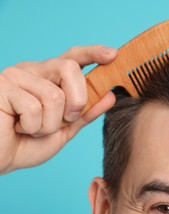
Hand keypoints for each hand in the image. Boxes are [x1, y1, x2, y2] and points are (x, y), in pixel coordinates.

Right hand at [0, 45, 117, 174]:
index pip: (74, 57)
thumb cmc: (29, 143)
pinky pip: (33, 107)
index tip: (113, 54)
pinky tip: (18, 128)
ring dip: (50, 124)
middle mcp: (34, 71)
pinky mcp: (3, 86)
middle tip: (66, 120)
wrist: (2, 160)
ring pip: (54, 95)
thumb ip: (87, 112)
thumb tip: (111, 95)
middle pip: (69, 68)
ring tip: (33, 129)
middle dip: (77, 100)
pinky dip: (32, 127)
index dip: (93, 53)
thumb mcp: (66, 128)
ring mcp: (17, 76)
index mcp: (50, 78)